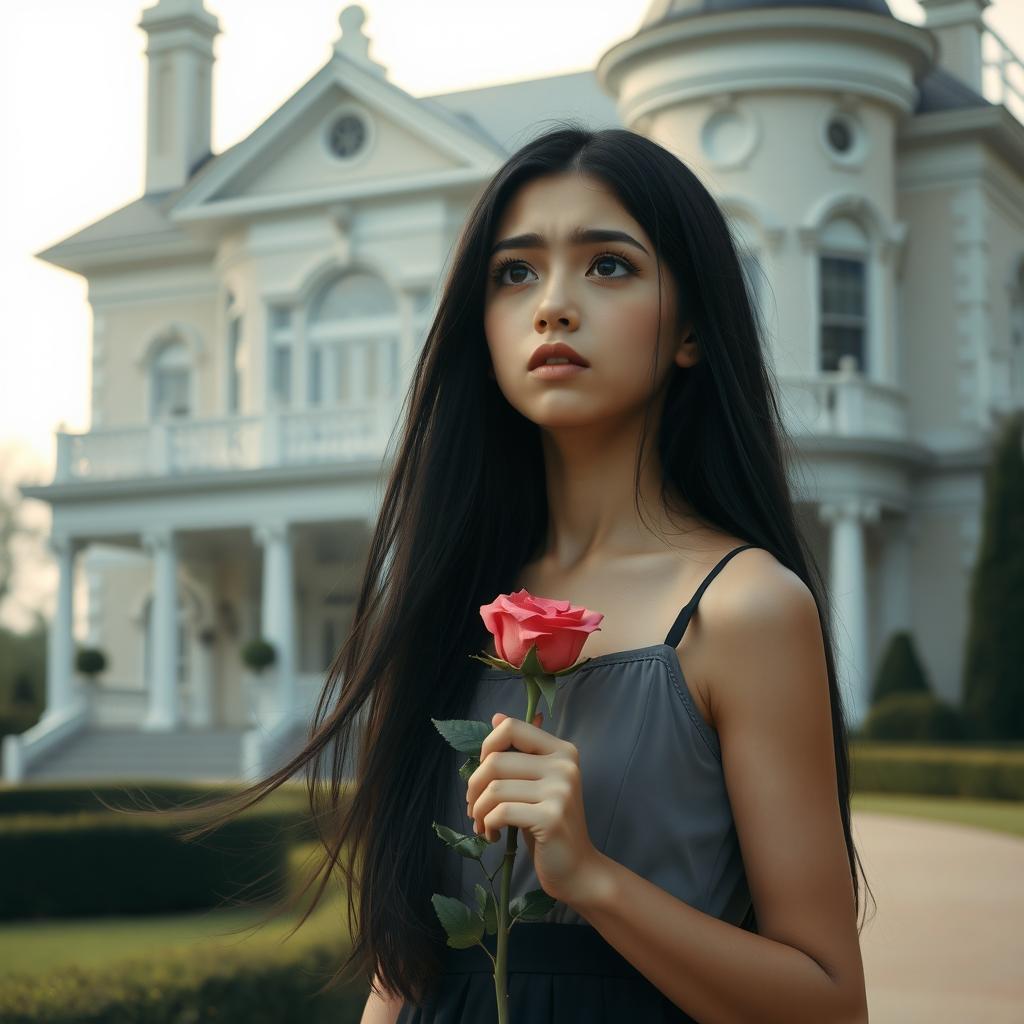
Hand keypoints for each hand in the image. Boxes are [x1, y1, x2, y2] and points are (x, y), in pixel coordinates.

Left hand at [465, 710, 602, 906]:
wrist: (578, 869)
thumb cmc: (549, 825)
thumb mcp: (535, 783)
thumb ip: (520, 751)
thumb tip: (496, 717)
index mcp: (561, 750)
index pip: (512, 727)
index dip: (487, 747)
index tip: (484, 774)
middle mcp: (564, 765)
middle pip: (495, 761)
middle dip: (474, 787)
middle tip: (474, 808)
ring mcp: (561, 790)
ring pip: (494, 788)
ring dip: (478, 810)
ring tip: (483, 825)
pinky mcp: (551, 817)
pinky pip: (501, 812)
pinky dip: (487, 825)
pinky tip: (492, 835)